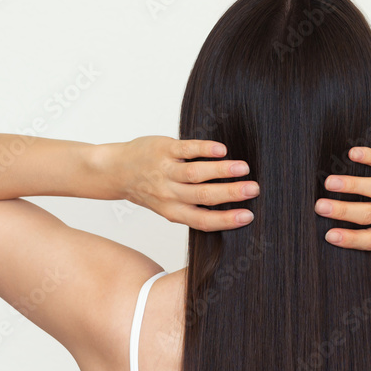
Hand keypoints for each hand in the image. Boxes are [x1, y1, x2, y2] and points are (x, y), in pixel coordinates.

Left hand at [118, 135, 257, 230]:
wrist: (117, 171)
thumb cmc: (148, 189)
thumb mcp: (167, 207)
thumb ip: (193, 207)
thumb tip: (231, 208)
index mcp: (173, 212)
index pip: (203, 220)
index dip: (227, 220)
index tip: (249, 216)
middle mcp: (169, 194)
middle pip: (204, 196)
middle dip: (231, 193)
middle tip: (254, 189)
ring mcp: (165, 171)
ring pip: (196, 173)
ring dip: (222, 170)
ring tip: (244, 168)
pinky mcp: (163, 150)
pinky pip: (186, 150)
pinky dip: (204, 150)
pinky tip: (221, 150)